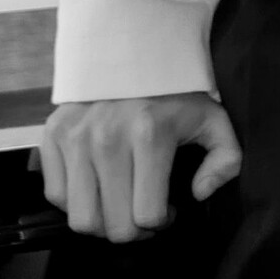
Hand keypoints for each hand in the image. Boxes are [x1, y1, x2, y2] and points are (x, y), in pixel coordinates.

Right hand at [37, 92, 241, 242]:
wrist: (132, 48)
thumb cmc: (174, 92)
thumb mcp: (213, 119)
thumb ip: (226, 158)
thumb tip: (200, 193)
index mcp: (149, 135)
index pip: (146, 216)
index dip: (161, 223)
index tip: (167, 211)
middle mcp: (107, 138)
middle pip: (113, 226)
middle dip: (134, 230)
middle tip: (142, 213)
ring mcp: (75, 137)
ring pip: (81, 220)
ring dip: (102, 222)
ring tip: (118, 204)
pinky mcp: (53, 134)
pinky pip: (56, 195)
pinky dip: (75, 200)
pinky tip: (96, 185)